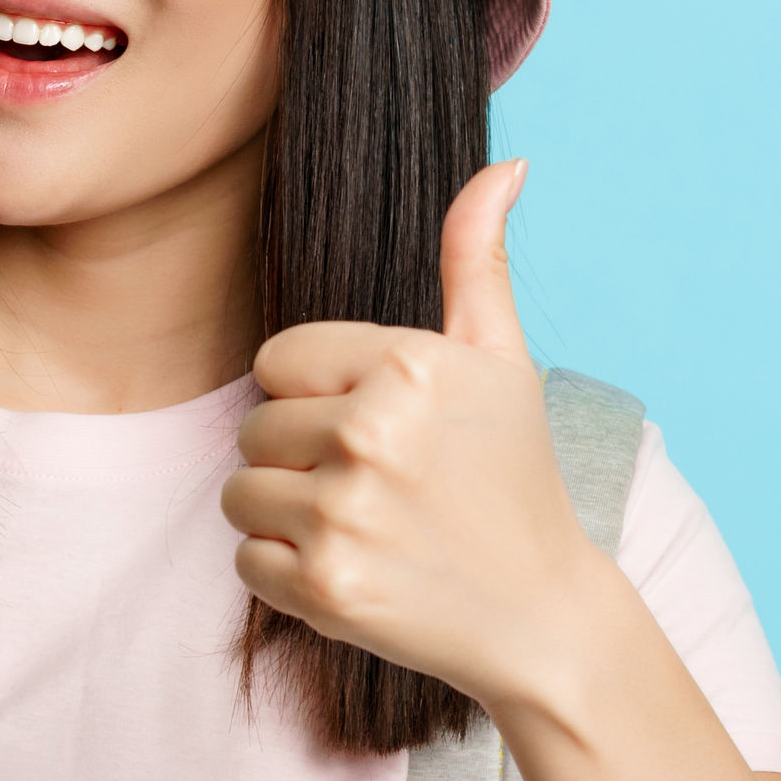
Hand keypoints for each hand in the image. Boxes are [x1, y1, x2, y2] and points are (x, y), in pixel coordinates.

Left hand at [219, 161, 621, 714]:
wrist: (541, 614)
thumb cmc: (516, 478)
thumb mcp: (503, 362)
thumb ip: (479, 259)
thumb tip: (506, 165)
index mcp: (406, 363)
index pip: (277, 360)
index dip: (316, 396)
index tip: (374, 429)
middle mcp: (369, 431)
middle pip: (254, 427)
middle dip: (301, 456)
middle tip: (376, 487)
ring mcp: (343, 511)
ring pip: (240, 492)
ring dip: (284, 513)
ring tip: (361, 526)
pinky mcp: (323, 583)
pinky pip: (245, 559)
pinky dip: (285, 572)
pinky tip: (354, 568)